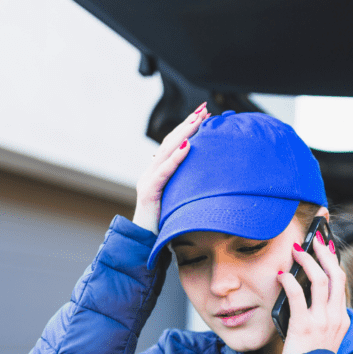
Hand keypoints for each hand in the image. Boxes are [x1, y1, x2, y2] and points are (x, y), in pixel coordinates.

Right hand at [132, 102, 209, 234]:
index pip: (174, 144)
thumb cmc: (165, 226)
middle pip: (171, 142)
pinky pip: (164, 172)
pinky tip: (188, 146)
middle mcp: (151, 172)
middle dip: (188, 124)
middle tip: (204, 109)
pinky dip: (176, 158)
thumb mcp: (179, 202)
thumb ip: (186, 189)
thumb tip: (207, 182)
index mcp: (158, 173)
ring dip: (184, 133)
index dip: (188, 128)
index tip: (204, 115)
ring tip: (198, 120)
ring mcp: (147, 181)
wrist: (144, 245)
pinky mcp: (149, 192)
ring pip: (167, 151)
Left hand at [277, 232, 349, 353]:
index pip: (340, 282)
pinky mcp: (304, 326)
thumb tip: (303, 288)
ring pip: (320, 280)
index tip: (325, 246)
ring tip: (296, 251)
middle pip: (335, 274)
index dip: (333, 261)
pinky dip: (289, 281)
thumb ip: (319, 315)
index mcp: (341, 318)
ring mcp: (322, 321)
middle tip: (314, 239)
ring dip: (307, 261)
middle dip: (324, 253)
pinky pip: (298, 295)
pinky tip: (282, 275)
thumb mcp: (322, 336)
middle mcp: (335, 317)